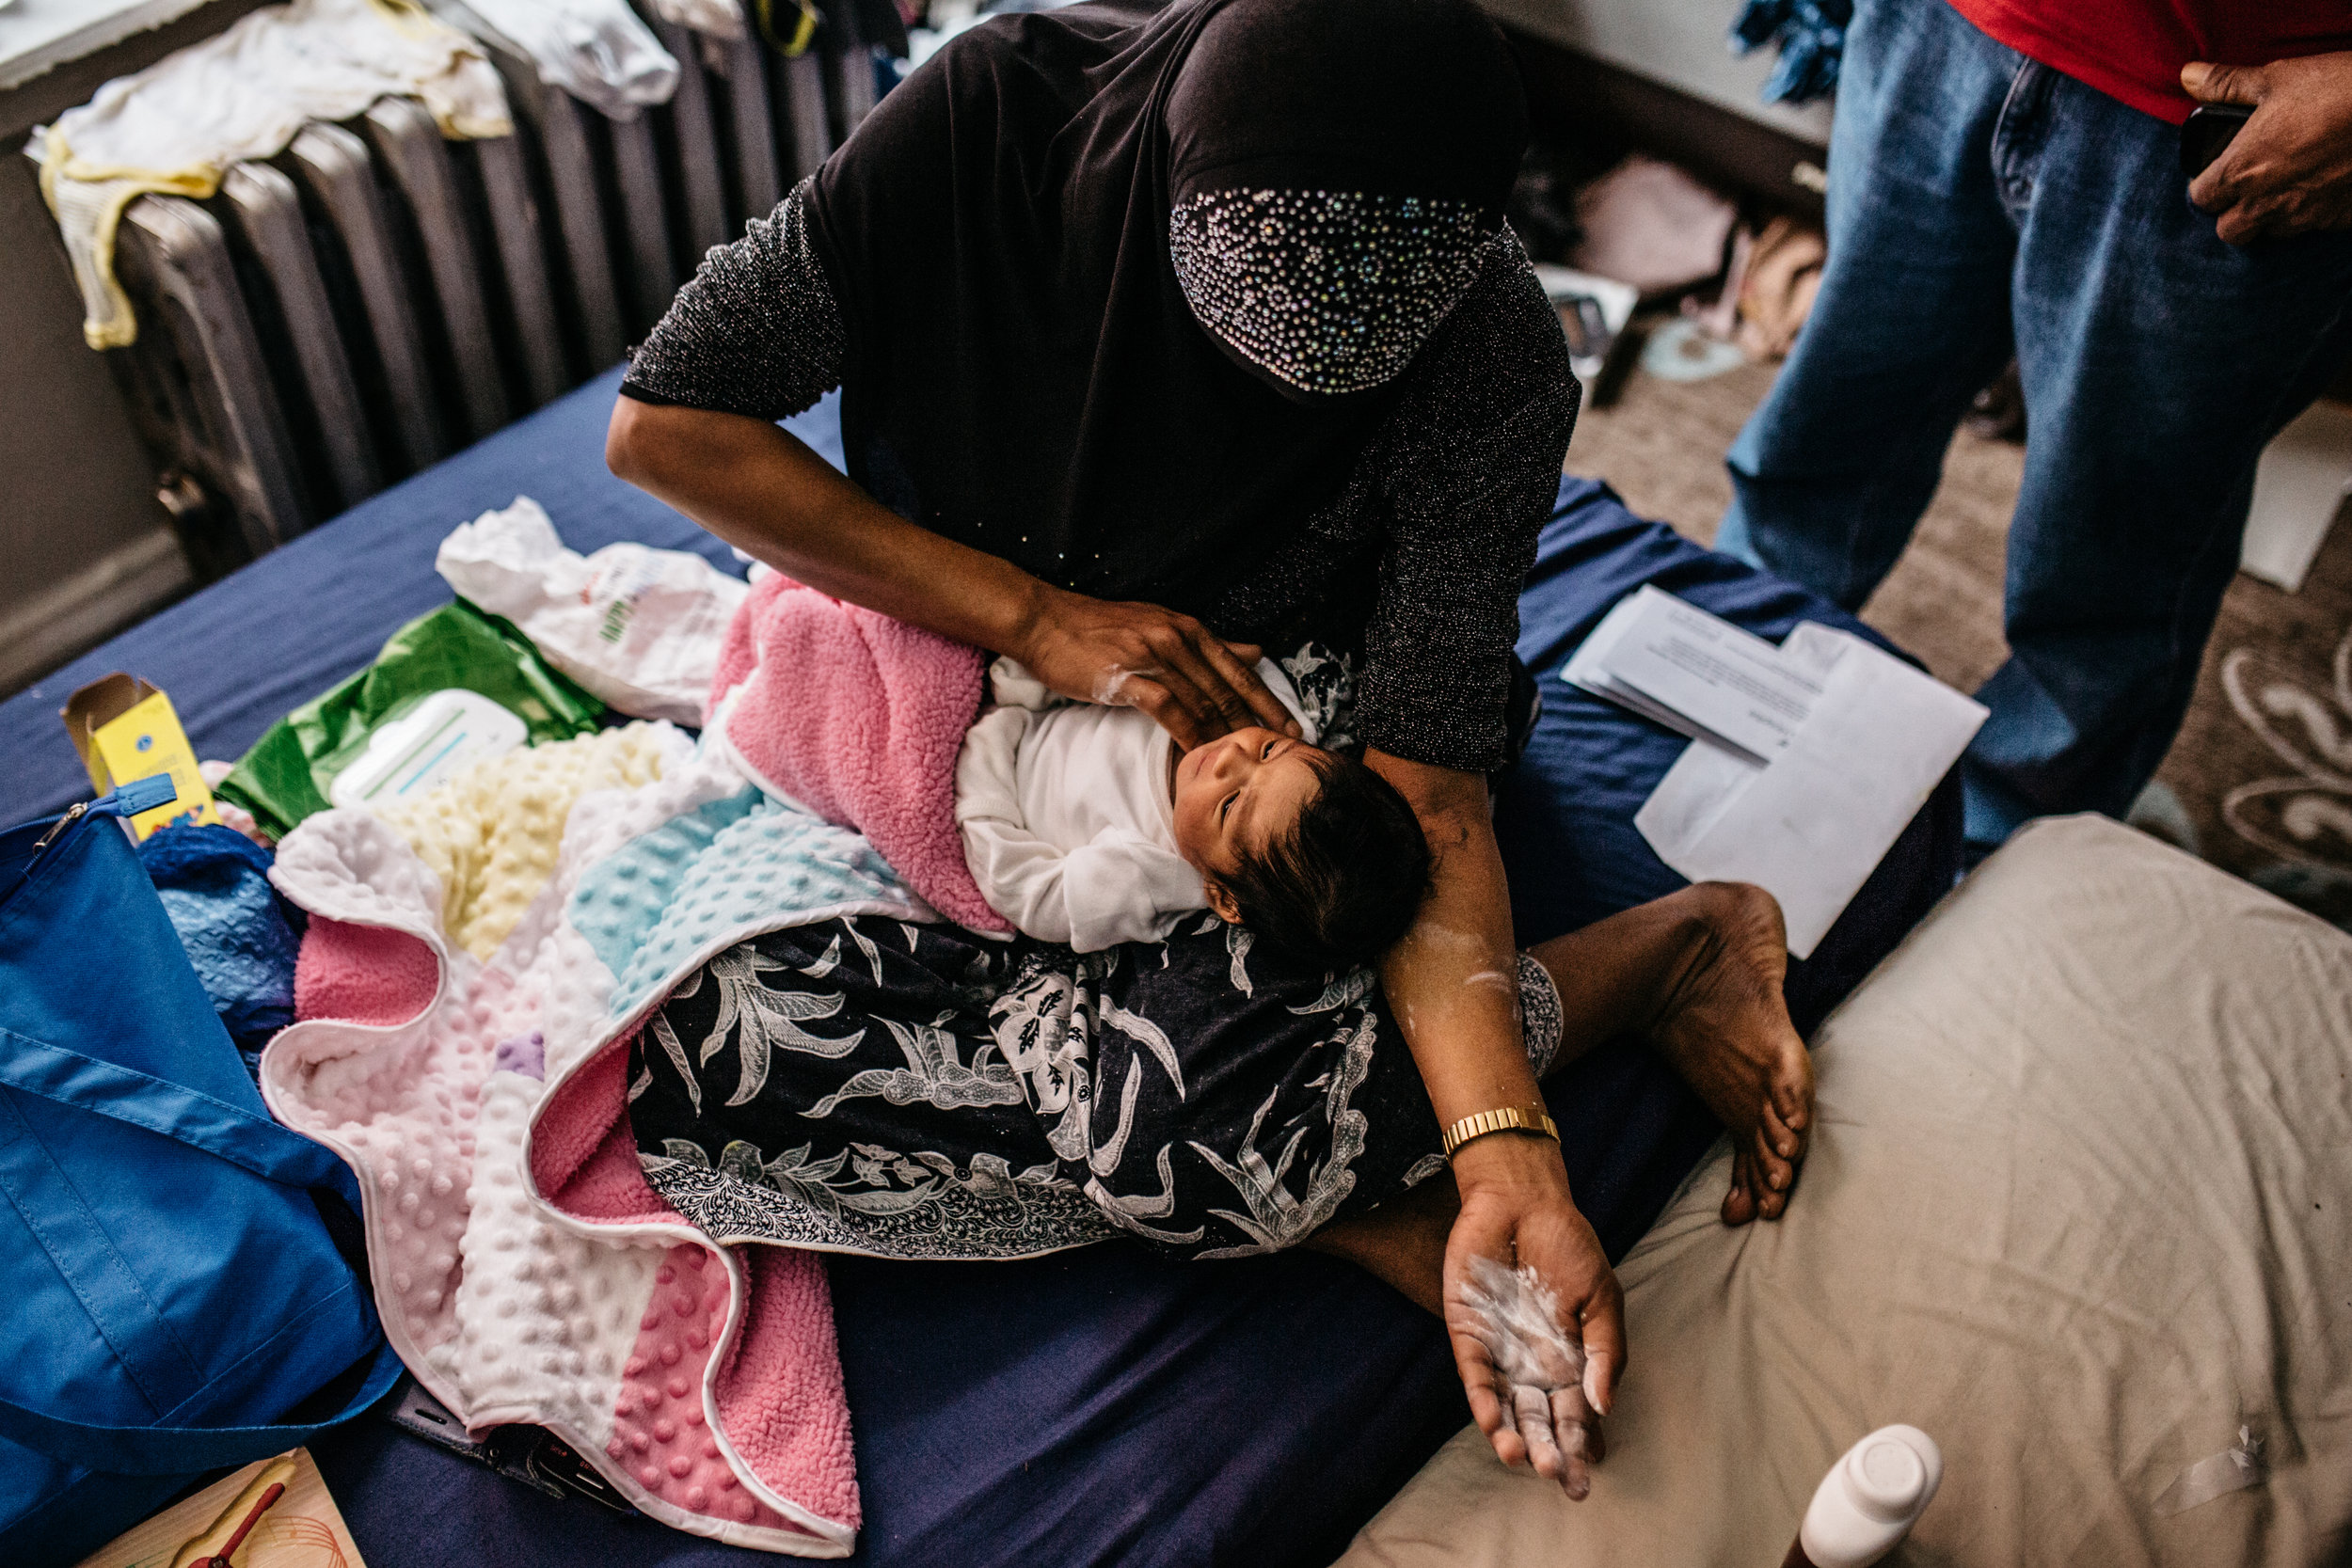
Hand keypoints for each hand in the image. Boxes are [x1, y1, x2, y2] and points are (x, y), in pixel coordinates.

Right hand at [1013, 585, 1301, 748]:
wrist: (1046, 621)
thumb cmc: (1101, 628)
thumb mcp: (1161, 626)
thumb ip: (1209, 644)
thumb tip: (1255, 651)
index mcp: (1188, 628)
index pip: (1239, 669)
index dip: (1268, 700)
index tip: (1291, 727)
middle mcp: (1176, 638)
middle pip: (1227, 689)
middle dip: (1257, 724)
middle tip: (1278, 753)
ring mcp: (1151, 656)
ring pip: (1201, 700)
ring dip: (1225, 734)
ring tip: (1244, 763)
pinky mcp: (1125, 676)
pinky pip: (1167, 709)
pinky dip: (1187, 734)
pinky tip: (1198, 755)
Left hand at [1443, 1133, 1623, 1498]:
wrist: (1524, 1200)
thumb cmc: (1568, 1246)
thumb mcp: (1602, 1298)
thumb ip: (1605, 1351)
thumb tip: (1605, 1404)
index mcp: (1570, 1362)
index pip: (1576, 1415)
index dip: (1580, 1445)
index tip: (1586, 1476)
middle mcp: (1533, 1365)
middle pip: (1540, 1419)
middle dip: (1548, 1450)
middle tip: (1556, 1476)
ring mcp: (1500, 1352)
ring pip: (1504, 1406)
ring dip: (1511, 1434)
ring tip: (1520, 1458)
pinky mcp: (1468, 1334)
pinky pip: (1474, 1374)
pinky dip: (1482, 1399)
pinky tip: (1491, 1423)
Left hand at [2185, 53, 2351, 243]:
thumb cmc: (2336, 89)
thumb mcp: (2276, 78)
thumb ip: (2226, 84)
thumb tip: (2189, 76)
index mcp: (2242, 171)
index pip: (2201, 198)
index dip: (2206, 185)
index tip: (2217, 172)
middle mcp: (2267, 202)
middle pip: (2230, 230)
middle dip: (2232, 212)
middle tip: (2248, 186)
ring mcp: (2305, 215)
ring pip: (2271, 232)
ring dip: (2270, 216)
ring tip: (2285, 185)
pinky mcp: (2338, 219)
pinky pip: (2313, 228)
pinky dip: (2311, 213)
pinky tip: (2322, 186)